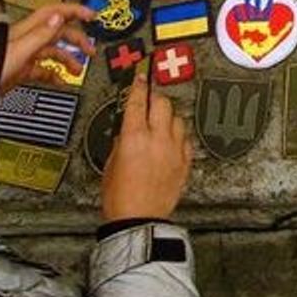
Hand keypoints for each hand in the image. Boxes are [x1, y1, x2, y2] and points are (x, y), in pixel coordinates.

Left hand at [0, 2, 94, 92]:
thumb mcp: (17, 51)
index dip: (74, 10)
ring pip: (51, 51)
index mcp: (25, 31)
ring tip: (78, 69)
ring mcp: (22, 55)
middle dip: (77, 39)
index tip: (92, 15)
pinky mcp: (19, 70)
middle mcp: (24, 40)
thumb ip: (40, 35)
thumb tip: (59, 18)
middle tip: (91, 49)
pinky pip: (42, 69)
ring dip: (68, 59)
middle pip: (57, 32)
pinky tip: (60, 81)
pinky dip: (54, 74)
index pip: (54, 12)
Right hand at [101, 72, 192, 222]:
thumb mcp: (111, 164)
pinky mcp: (185, 162)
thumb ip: (122, 141)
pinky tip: (170, 139)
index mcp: (134, 137)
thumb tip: (127, 129)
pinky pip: (185, 138)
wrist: (139, 219)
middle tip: (149, 97)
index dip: (138, 85)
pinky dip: (178, 134)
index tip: (140, 77)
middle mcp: (157, 139)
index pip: (137, 101)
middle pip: (162, 103)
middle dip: (154, 97)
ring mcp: (174, 149)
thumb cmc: (120, 197)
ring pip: (177, 118)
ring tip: (159, 120)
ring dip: (168, 116)